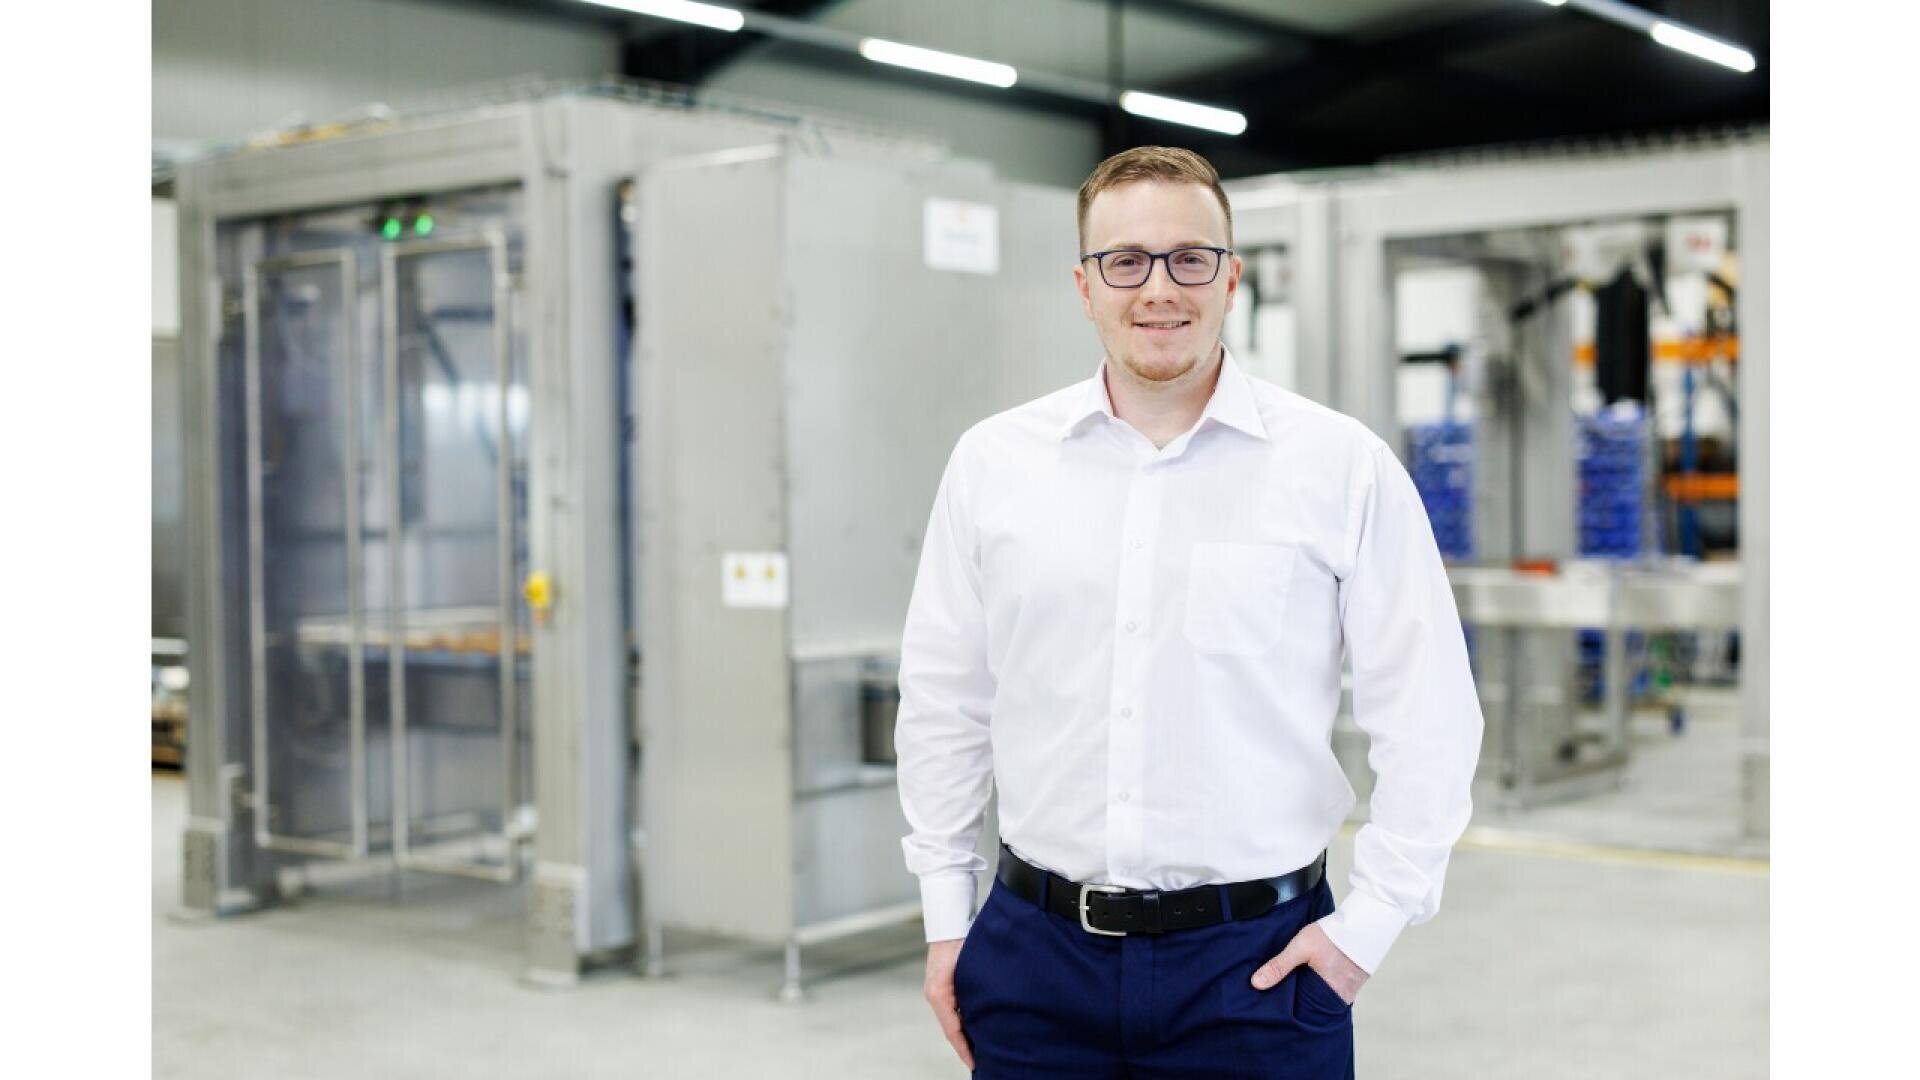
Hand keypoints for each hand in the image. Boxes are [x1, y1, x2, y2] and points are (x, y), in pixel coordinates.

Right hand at [924, 938, 973, 1069]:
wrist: (951, 920)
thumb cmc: (960, 941)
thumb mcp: (968, 970)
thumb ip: (970, 995)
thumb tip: (984, 1018)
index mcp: (939, 995)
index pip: (952, 1031)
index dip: (964, 1049)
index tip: (976, 1064)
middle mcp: (936, 995)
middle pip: (953, 1028)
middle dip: (966, 1046)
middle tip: (984, 1062)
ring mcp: (939, 990)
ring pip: (955, 1019)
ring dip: (967, 1033)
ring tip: (984, 1049)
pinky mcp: (945, 984)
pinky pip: (955, 1009)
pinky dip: (966, 1020)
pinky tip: (979, 1025)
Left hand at [1249, 920, 1367, 1004]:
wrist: (1363, 925)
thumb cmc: (1333, 936)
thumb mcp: (1301, 947)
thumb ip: (1279, 966)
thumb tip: (1256, 983)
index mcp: (1325, 995)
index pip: (1301, 1011)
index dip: (1287, 1009)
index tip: (1272, 1006)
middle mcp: (1338, 999)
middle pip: (1311, 1007)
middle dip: (1297, 1003)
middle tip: (1279, 997)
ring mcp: (1347, 993)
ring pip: (1321, 1000)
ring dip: (1309, 995)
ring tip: (1293, 988)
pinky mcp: (1352, 985)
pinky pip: (1332, 993)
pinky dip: (1321, 989)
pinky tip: (1309, 981)